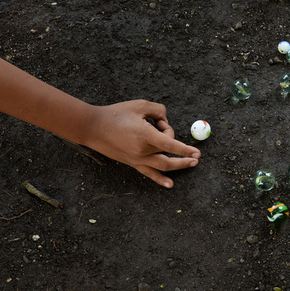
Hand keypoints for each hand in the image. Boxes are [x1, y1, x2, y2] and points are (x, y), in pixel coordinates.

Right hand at [81, 100, 200, 187]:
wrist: (93, 127)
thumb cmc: (116, 113)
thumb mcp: (140, 105)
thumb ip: (159, 111)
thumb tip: (166, 122)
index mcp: (145, 135)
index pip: (170, 144)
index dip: (185, 149)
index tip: (197, 152)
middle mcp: (142, 150)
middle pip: (168, 154)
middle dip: (184, 157)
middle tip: (196, 157)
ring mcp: (137, 158)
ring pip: (162, 166)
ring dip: (177, 165)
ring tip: (191, 164)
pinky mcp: (132, 162)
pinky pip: (148, 173)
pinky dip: (159, 179)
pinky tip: (169, 185)